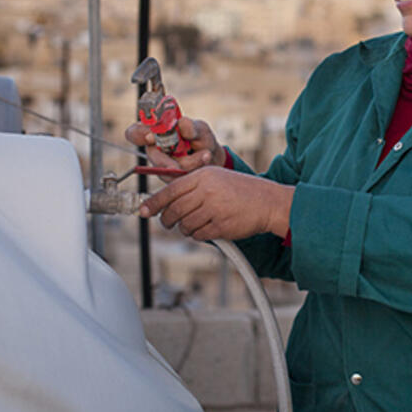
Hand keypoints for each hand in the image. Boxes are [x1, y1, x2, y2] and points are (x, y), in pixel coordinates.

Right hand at [125, 117, 225, 179]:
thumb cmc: (201, 139)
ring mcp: (162, 166)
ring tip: (206, 155)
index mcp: (155, 132)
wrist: (213, 158)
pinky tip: (205, 161)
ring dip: (189, 162)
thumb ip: (192, 127)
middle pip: (153, 155)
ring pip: (168, 170)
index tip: (150, 136)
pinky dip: (194, 170)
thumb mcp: (200, 129)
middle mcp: (155, 150)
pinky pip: (179, 179)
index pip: (135, 133)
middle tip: (182, 154)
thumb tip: (183, 123)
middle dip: (168, 158)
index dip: (138, 135)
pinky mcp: (172, 179)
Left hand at [138, 167, 292, 240]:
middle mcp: (207, 191)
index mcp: (203, 176)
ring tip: (195, 224)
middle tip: (168, 222)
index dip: (153, 203)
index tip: (143, 211)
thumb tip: (165, 201)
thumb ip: (192, 186)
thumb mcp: (216, 178)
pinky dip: (199, 235)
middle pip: (173, 211)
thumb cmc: (241, 191)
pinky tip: (207, 228)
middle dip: (167, 220)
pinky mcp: (221, 226)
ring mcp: (214, 209)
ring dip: (185, 229)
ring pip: (184, 225)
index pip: (170, 190)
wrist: (268, 202)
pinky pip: (198, 235)